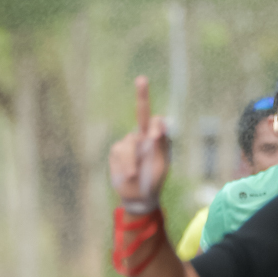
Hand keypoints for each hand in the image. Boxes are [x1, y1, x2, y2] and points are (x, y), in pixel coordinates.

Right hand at [108, 75, 170, 209]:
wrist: (138, 197)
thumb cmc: (154, 181)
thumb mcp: (162, 165)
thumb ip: (161, 145)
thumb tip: (159, 125)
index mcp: (156, 139)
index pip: (156, 121)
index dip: (155, 123)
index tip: (153, 122)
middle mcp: (142, 136)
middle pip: (142, 114)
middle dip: (141, 94)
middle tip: (142, 79)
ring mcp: (128, 142)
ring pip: (129, 142)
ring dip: (132, 160)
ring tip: (135, 174)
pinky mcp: (116, 151)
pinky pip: (119, 152)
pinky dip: (124, 164)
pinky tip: (128, 173)